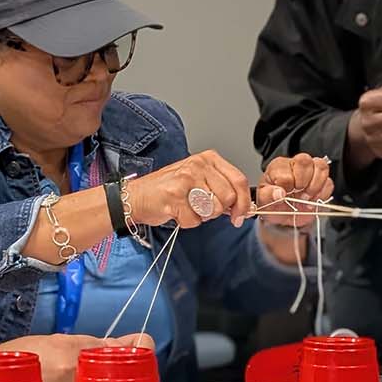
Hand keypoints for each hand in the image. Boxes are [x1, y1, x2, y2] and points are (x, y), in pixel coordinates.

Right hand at [127, 150, 251, 227]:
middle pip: (228, 197)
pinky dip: (186, 222)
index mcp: (208, 158)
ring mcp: (186, 179)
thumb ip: (221, 189)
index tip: (241, 215)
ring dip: (201, 216)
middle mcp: (198, 165)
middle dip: (218, 211)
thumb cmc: (169, 189)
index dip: (244, 202)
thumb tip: (243, 208)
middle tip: (202, 210)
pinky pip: (194, 220)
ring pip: (212, 210)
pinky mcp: (174, 196)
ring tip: (187, 207)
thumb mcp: (199, 180)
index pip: (239, 180)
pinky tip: (176, 211)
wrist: (137, 196)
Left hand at [252, 153, 333, 228]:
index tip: (285, 195)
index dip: (288, 184)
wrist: (282, 216)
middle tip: (298, 196)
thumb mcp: (264, 201)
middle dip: (303, 181)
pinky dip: (323, 193)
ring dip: (315, 186)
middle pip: (305, 160)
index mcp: (278, 167)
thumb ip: (268, 196)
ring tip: (307, 199)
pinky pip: (329, 182)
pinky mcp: (322, 182)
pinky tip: (313, 200)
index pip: (286, 169)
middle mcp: (295, 165)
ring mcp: (310, 171)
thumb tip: (279, 193)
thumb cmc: (272, 204)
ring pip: (321, 166)